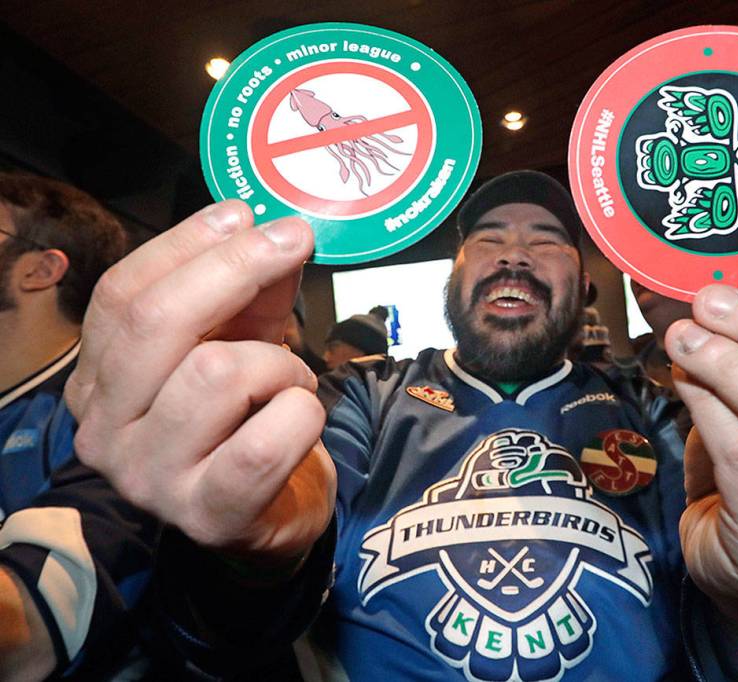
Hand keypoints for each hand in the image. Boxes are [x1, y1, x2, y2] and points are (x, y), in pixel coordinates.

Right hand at [66, 201, 335, 561]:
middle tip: (293, 242)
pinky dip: (302, 415)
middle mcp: (104, 431)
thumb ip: (252, 292)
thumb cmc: (249, 423)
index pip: (123, 296)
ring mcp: (149, 478)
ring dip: (279, 365)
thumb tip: (275, 229)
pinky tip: (301, 419)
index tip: (245, 212)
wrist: (272, 516)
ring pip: (217, 374)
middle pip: (155, 323)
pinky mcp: (206, 514)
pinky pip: (264, 441)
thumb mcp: (243, 344)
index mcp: (98, 381)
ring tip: (291, 383)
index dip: (186, 245)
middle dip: (235, 270)